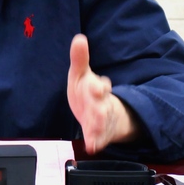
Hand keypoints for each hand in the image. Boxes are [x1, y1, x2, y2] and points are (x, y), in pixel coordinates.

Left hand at [67, 33, 137, 153]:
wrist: (104, 115)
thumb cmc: (89, 92)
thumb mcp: (82, 75)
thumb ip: (79, 59)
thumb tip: (79, 38)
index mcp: (97, 88)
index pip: (101, 86)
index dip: (100, 86)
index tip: (99, 86)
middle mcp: (101, 104)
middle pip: (101, 104)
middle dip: (99, 103)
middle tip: (97, 102)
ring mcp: (101, 120)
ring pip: (101, 122)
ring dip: (98, 124)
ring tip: (93, 129)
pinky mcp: (98, 134)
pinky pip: (98, 139)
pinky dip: (95, 142)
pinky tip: (92, 146)